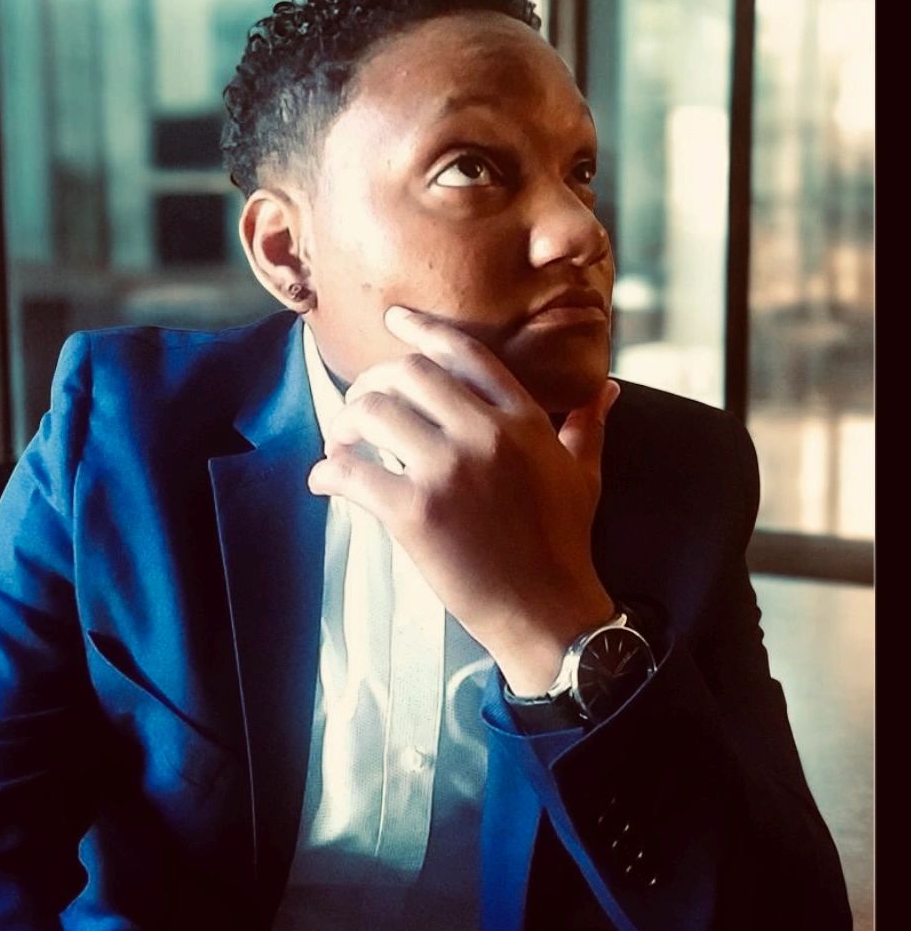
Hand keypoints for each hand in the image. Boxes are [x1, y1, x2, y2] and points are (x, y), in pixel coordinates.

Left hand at [307, 305, 619, 696]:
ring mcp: (447, 469)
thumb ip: (587, 424)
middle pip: (408, 373)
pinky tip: (324, 480)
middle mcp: (483, 432)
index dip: (421, 328)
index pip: (464, 352)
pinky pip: (353, 472)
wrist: (546, 611)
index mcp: (522, 418)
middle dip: (372, 382)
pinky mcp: (414, 511)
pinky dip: (328, 471)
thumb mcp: (584, 474)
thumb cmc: (564, 544)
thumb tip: (606, 388)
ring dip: (346, 422)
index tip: (394, 319)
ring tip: (341, 443)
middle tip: (359, 407)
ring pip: (373, 412)